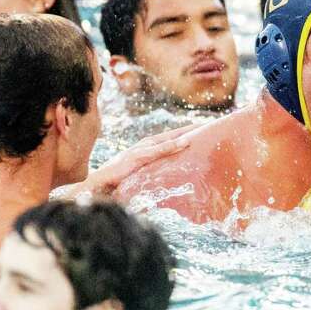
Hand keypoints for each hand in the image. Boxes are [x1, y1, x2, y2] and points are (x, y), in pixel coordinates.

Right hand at [67, 125, 197, 198]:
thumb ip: (156, 173)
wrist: (99, 184)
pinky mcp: (136, 156)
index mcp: (149, 149)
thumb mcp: (143, 176)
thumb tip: (171, 178)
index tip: (206, 129)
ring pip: (168, 139)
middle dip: (191, 129)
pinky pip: (157, 149)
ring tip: (203, 129)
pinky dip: (171, 145)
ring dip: (185, 133)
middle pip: (173, 134)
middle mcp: (146, 145)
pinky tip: (185, 142)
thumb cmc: (119, 182)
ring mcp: (141, 149)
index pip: (172, 138)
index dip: (188, 132)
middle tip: (211, 125)